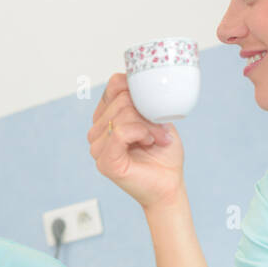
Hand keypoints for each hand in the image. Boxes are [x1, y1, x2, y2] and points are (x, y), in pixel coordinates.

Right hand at [87, 72, 185, 209]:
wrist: (169, 184)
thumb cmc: (163, 155)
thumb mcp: (155, 118)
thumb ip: (142, 100)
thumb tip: (136, 82)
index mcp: (106, 119)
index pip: (114, 85)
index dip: (137, 90)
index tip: (152, 109)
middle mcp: (97, 132)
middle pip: (121, 100)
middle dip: (147, 113)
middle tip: (160, 131)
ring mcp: (98, 148)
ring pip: (122, 115)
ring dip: (147, 126)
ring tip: (155, 139)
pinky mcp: (105, 162)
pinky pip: (121, 132)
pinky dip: (140, 133)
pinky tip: (147, 142)